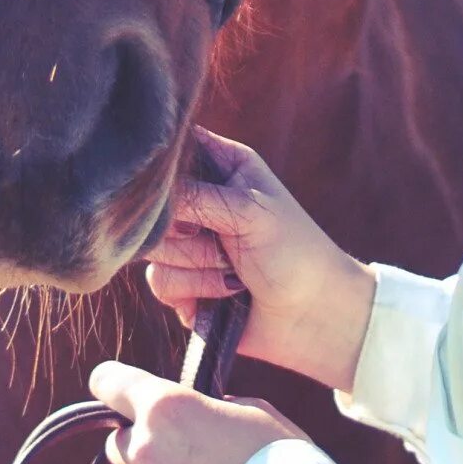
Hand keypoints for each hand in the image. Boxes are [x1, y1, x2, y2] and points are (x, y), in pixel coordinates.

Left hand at [87, 359, 307, 463]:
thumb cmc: (277, 451)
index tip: (121, 386)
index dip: (114, 382)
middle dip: (139, 439)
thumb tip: (192, 414)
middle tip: (178, 441)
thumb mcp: (244, 408)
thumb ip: (205, 405)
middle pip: (116, 441)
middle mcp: (148, 446)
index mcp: (166, 406)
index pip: (107, 382)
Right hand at [141, 128, 375, 390]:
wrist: (315, 316)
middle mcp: (201, 201)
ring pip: (152, 248)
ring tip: (235, 273)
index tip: (183, 194)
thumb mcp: (248, 211)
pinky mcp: (183, 285)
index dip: (165, 167)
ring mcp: (189, 244)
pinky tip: (226, 294)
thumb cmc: (294, 251)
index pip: (175, 147)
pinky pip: (160, 284)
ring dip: (197, 268)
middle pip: (152, 206)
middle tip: (226, 244)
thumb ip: (195, 195)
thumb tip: (147, 195)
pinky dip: (194, 292)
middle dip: (188, 233)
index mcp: (222, 166)